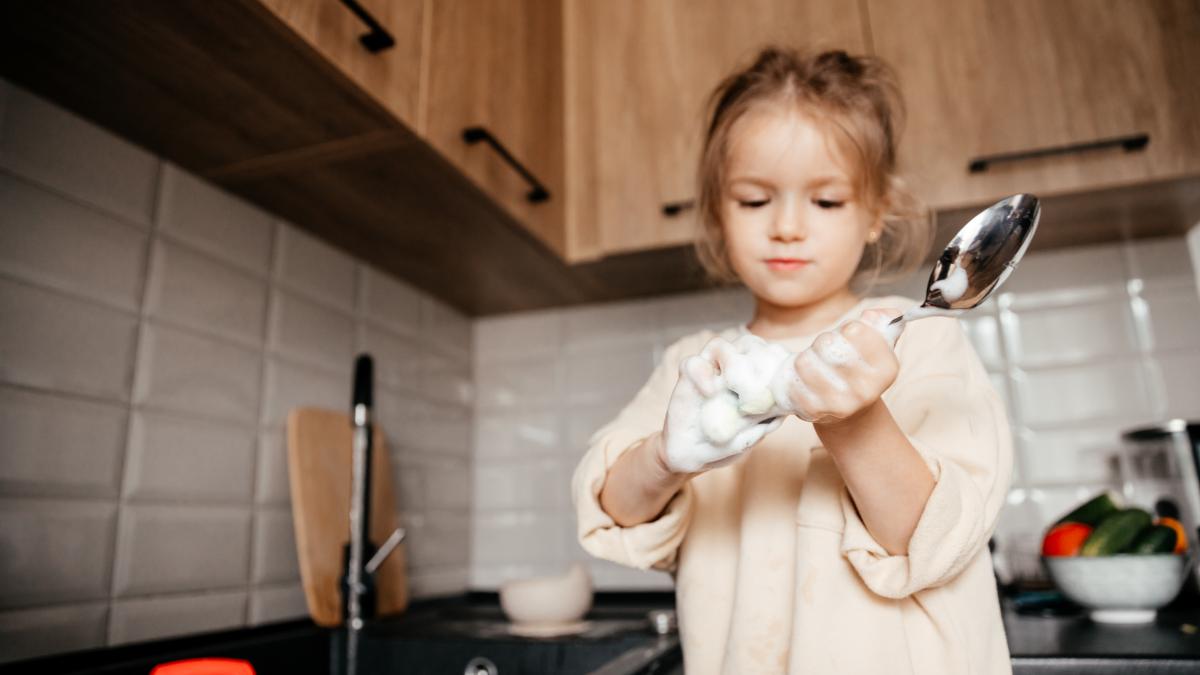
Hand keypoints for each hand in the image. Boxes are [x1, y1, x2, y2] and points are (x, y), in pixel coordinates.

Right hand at [659, 335, 786, 473]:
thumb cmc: (719, 446)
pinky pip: (692, 364)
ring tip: (734, 379)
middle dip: (755, 354)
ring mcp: (707, 375)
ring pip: (718, 346)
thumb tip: (782, 414)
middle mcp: (728, 375)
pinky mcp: (686, 380)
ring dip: (729, 357)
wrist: (686, 457)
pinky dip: (702, 373)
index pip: (764, 358)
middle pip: (744, 345)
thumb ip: (762, 426)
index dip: (774, 360)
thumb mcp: (745, 440)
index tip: (780, 376)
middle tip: (761, 375)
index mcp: (748, 386)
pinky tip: (710, 391)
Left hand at [769, 308, 902, 424]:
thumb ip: (882, 321)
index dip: (848, 329)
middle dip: (824, 341)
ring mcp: (839, 404)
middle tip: (828, 351)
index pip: (856, 331)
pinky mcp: (813, 411)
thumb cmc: (861, 368)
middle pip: (827, 343)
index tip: (848, 337)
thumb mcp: (878, 345)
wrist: (850, 412)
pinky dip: (794, 374)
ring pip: (805, 361)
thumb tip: (873, 315)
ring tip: (816, 364)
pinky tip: (804, 379)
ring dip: (807, 356)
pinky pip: (792, 380)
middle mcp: (865, 390)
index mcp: (886, 369)